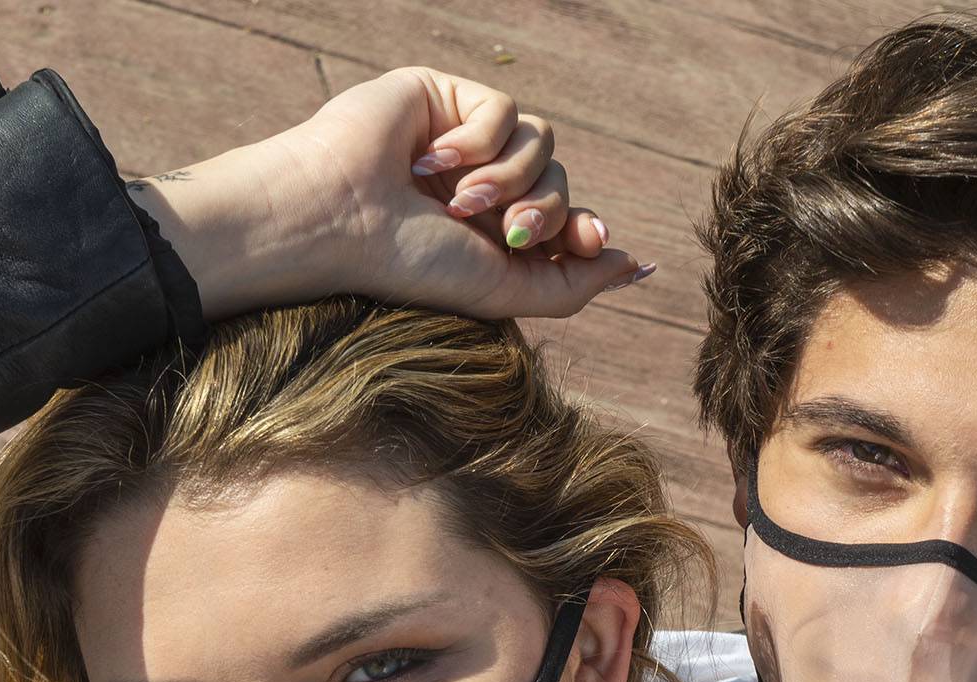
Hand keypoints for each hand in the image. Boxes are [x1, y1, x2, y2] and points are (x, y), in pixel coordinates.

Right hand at [126, 67, 650, 320]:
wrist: (339, 220)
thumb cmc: (408, 264)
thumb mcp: (502, 290)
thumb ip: (573, 285)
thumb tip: (637, 266)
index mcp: (491, 230)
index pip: (564, 220)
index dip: (583, 229)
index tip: (594, 240)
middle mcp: (481, 183)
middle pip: (559, 182)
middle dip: (544, 211)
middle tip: (508, 234)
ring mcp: (464, 139)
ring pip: (542, 144)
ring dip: (511, 181)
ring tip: (459, 202)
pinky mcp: (446, 95)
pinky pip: (506, 111)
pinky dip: (479, 142)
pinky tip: (430, 163)